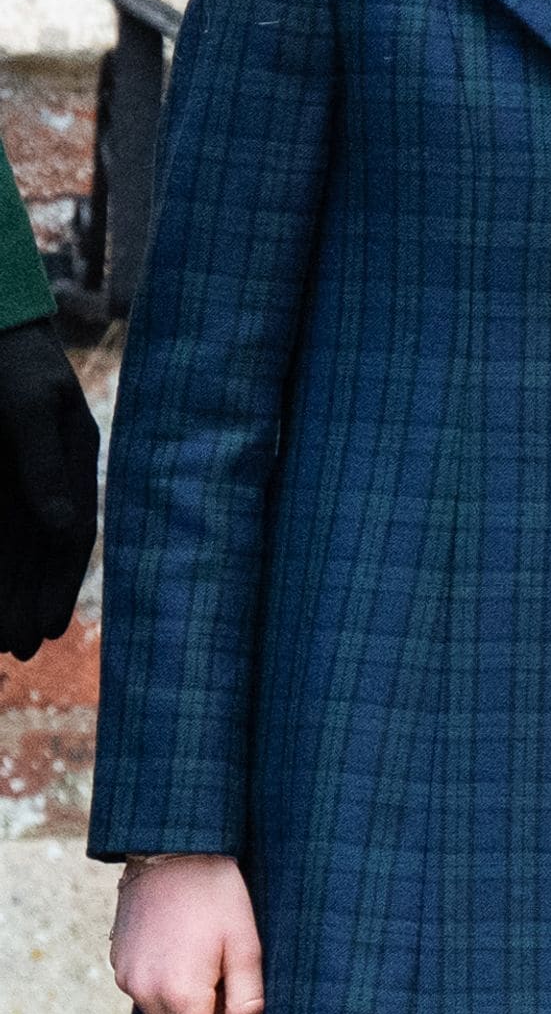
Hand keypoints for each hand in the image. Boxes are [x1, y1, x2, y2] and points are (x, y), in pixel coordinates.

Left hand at [0, 316, 99, 658]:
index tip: (45, 626)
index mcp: (78, 456)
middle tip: (16, 650)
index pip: (73, 533)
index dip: (59, 582)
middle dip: (29, 601)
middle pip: (42, 552)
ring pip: (15, 549)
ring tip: (0, 643)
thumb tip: (62, 524)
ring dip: (8, 594)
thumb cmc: (10, 362)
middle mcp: (52, 476)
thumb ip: (43, 465)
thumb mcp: (25, 407)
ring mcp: (21, 479)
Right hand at [109, 854, 264, 1013]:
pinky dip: (166, 994)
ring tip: (210, 971)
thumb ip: (247, 1001)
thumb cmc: (215, 889)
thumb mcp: (245, 941)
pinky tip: (185, 956)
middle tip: (231, 998)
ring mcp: (127, 979)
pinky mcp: (119, 964)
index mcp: (180, 993)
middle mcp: (146, 993)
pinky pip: (146, 997)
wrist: (170, 843)